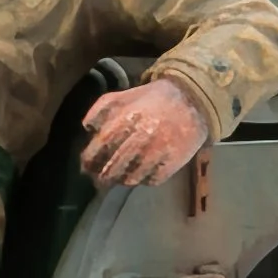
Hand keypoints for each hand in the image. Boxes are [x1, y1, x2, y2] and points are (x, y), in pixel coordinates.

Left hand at [81, 76, 209, 187]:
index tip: (86, 166)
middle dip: (102, 176)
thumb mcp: (121, 97)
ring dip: (121, 180)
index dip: (89, 161)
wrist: (191, 99)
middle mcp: (140, 139)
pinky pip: (151, 181)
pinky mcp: (172, 163)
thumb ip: (99, 111)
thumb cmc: (151, 99)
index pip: (99, 149)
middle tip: (99, 179)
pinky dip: (143, 180)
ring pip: (130, 179)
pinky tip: (140, 173)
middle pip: (112, 169)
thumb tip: (87, 130)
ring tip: (118, 177)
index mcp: (124, 121)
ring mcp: (157, 153)